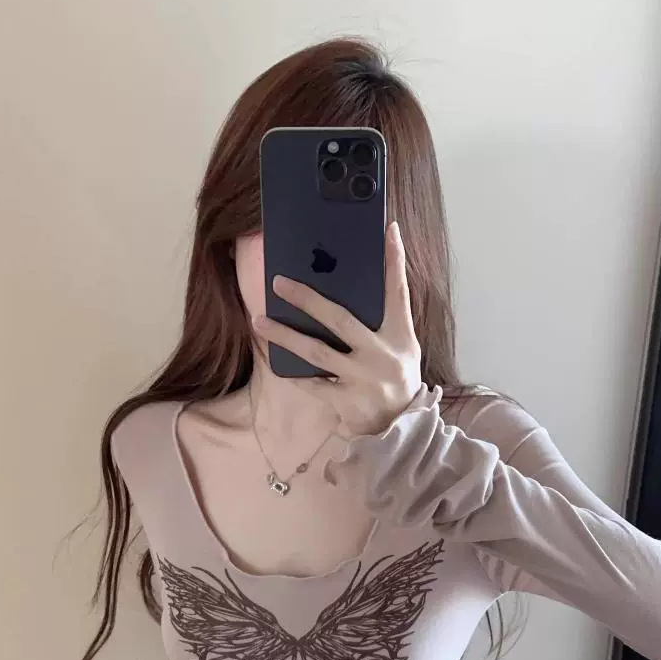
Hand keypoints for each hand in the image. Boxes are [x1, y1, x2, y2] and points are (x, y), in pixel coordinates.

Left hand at [252, 221, 422, 437]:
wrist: (400, 428)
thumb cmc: (394, 377)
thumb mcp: (400, 347)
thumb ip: (380, 320)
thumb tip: (344, 287)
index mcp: (400, 335)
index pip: (398, 291)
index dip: (394, 260)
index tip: (388, 231)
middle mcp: (383, 355)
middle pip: (340, 319)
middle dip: (308, 299)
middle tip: (279, 282)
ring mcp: (363, 379)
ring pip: (316, 351)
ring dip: (284, 334)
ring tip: (260, 320)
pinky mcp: (346, 401)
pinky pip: (311, 381)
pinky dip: (291, 369)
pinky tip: (272, 356)